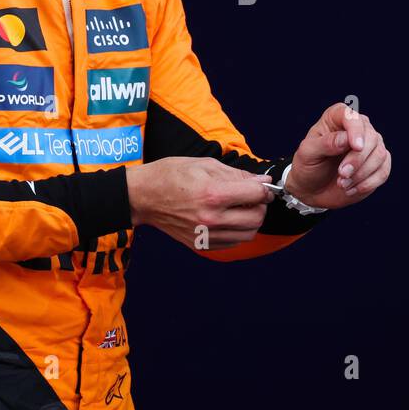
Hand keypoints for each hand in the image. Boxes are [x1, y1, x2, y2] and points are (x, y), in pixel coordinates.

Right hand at [126, 157, 274, 249]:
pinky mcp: (201, 245)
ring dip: (250, 220)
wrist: (143, 197)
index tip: (263, 186)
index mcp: (213, 194)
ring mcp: (206, 235)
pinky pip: (233, 242)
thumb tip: (262, 181)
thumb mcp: (205, 164)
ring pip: (248, 234)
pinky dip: (237, 231)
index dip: (265, 188)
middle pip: (257, 218)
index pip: (257, 194)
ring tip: (239, 208)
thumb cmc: (172, 175)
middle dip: (260, 205)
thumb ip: (237, 175)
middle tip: (252, 197)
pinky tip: (227, 218)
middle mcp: (211, 218)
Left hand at [286, 102, 389, 209]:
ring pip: (380, 154)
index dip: (356, 130)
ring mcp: (370, 145)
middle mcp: (357, 127)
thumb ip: (325, 144)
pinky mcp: (378, 164)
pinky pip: (383, 171)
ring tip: (342, 184)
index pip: (351, 116)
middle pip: (371, 137)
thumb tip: (346, 139)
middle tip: (342, 174)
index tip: (356, 147)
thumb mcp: (308, 154)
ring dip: (362, 173)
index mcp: (337, 118)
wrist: (313, 189)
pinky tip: (352, 189)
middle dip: (357, 159)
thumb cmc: (308, 166)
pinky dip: (368, 183)